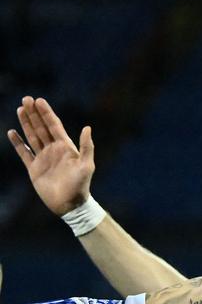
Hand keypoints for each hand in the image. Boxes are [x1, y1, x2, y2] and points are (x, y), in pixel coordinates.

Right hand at [8, 95, 94, 215]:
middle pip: (41, 128)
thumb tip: (87, 127)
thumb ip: (86, 147)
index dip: (47, 113)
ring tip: (20, 109)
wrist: (70, 205)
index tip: (39, 100)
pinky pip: (24, 152)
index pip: (54, 126)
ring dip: (26, 123)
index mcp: (66, 147)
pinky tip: (12, 132)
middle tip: (26, 99)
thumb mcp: (87, 165)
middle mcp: (53, 150)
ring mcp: (43, 158)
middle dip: (34, 114)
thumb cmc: (81, 185)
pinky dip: (17, 143)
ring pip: (32, 136)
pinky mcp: (34, 168)